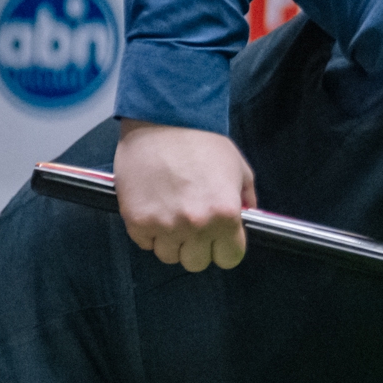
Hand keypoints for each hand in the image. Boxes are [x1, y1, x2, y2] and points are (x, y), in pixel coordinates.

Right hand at [112, 119, 255, 272]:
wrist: (163, 119)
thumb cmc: (201, 140)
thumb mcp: (239, 169)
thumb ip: (246, 200)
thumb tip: (246, 219)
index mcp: (225, 215)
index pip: (230, 258)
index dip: (225, 249)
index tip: (219, 240)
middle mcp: (196, 225)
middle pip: (197, 263)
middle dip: (197, 248)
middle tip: (193, 226)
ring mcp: (164, 225)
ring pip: (169, 256)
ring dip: (171, 241)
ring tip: (171, 214)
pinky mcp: (136, 220)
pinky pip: (144, 242)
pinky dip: (148, 231)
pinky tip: (154, 208)